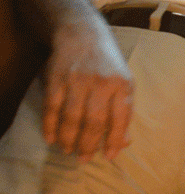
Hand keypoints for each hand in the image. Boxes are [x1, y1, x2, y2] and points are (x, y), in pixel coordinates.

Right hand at [42, 20, 132, 160]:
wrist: (83, 35)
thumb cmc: (109, 66)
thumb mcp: (125, 84)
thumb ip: (124, 112)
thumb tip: (125, 142)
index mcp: (123, 86)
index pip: (120, 119)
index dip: (114, 140)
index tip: (108, 156)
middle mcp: (101, 83)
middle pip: (94, 121)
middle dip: (88, 144)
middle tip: (83, 158)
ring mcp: (77, 80)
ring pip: (72, 117)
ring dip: (68, 138)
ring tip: (68, 150)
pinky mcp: (57, 78)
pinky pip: (52, 107)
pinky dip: (50, 125)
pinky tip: (51, 137)